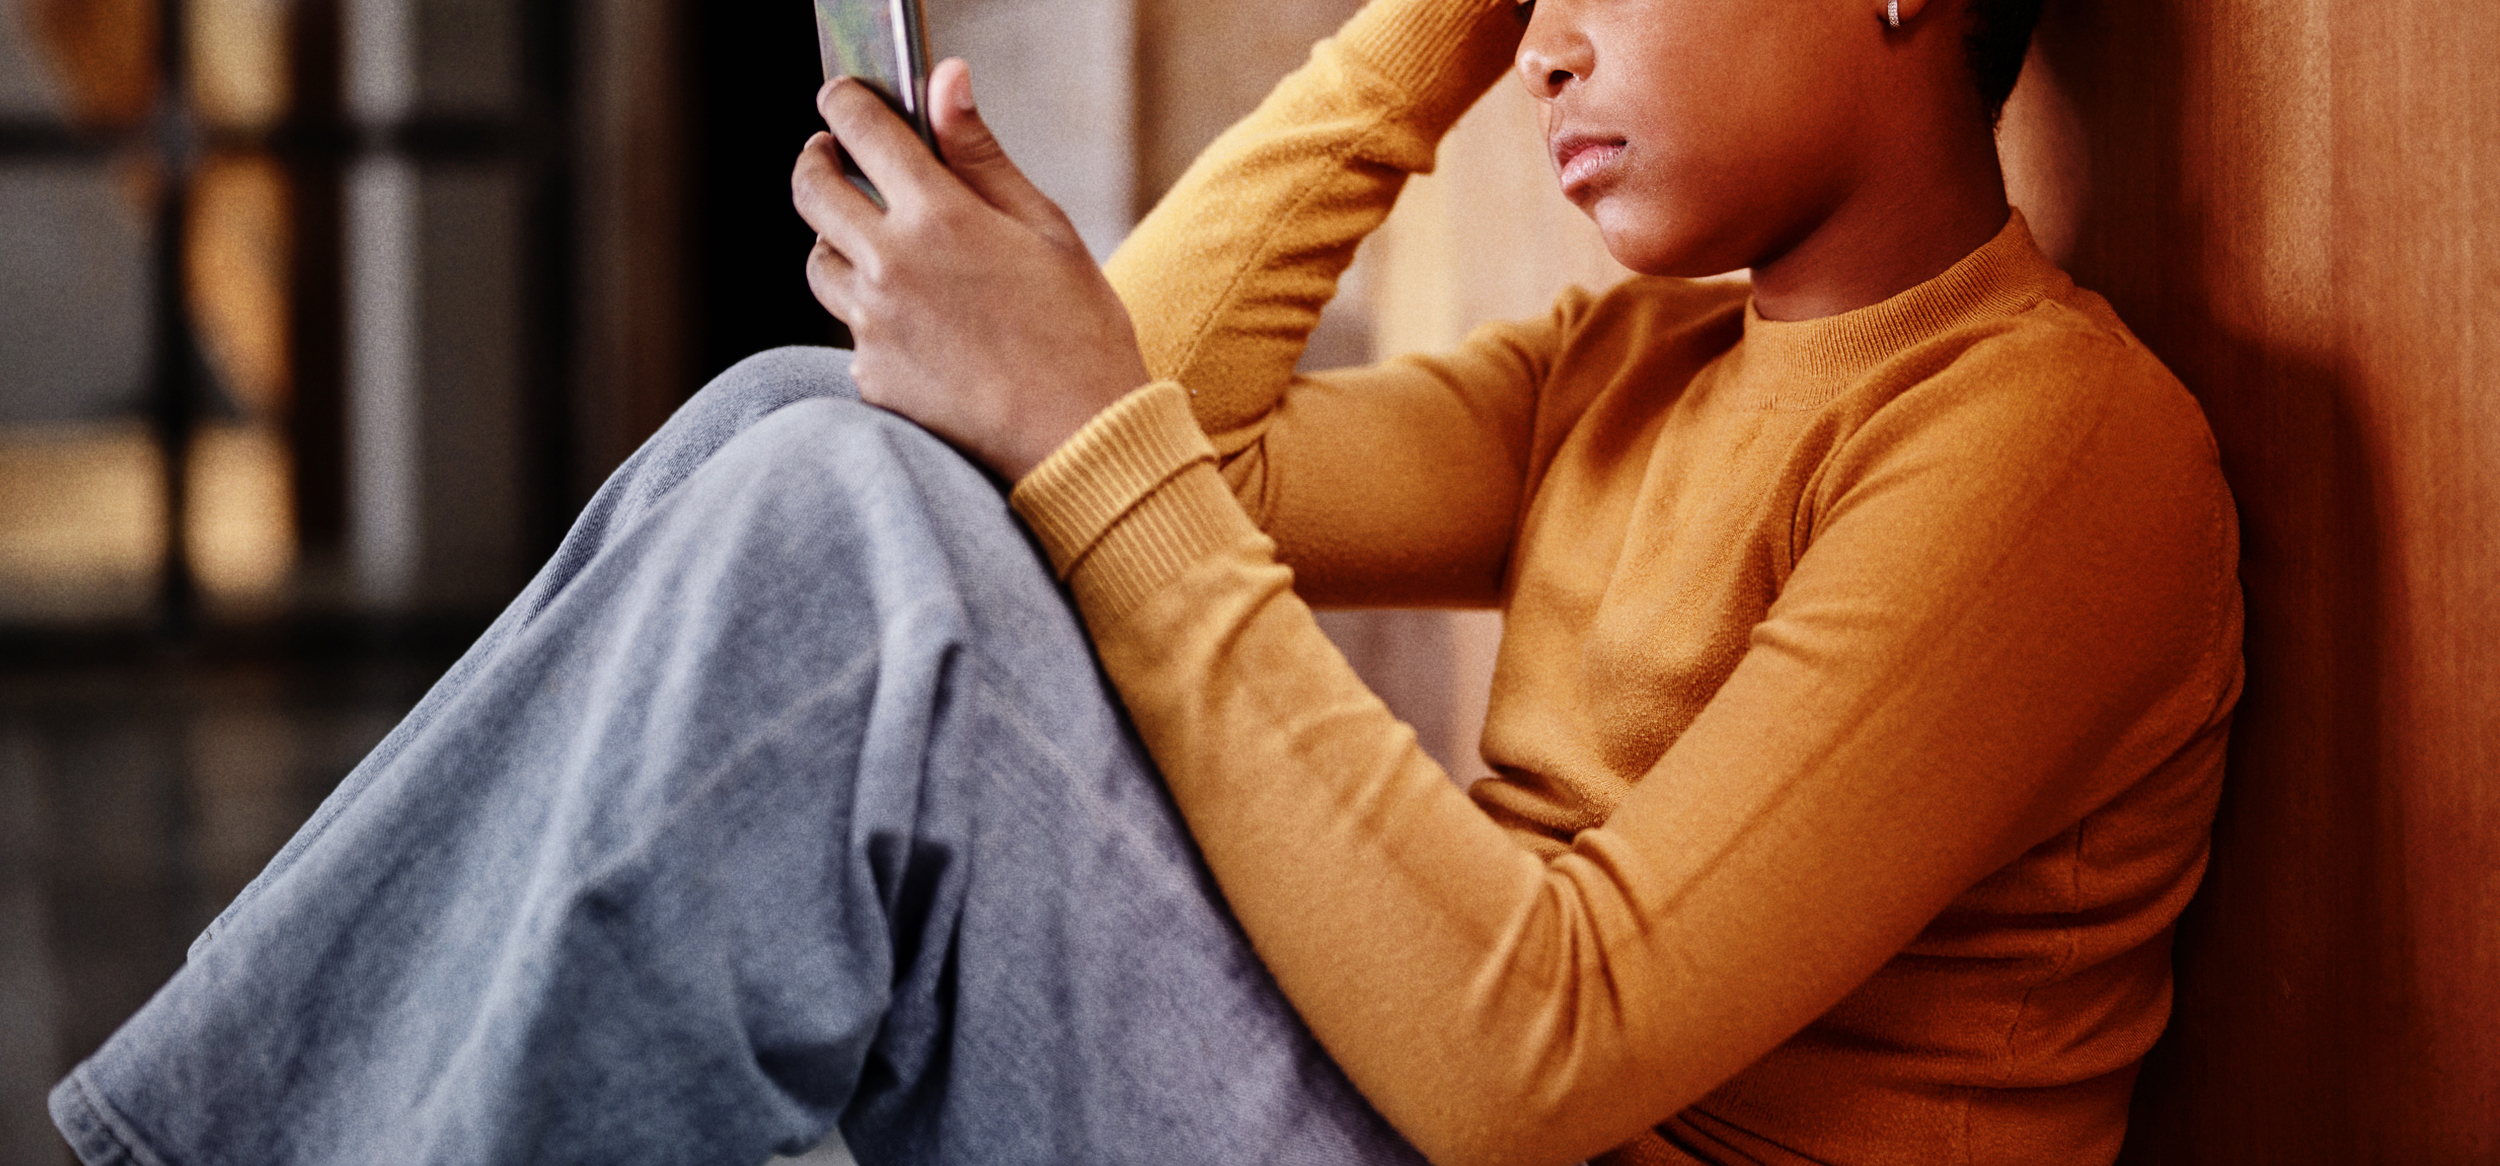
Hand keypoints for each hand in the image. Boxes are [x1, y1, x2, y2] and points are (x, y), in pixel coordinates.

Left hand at [793, 59, 1153, 480]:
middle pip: (812, 190)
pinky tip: (919, 325)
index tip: (843, 98)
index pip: (861, 129)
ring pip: (819, 263)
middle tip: (833, 157)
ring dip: (837, 242)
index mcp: (938, 216)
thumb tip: (946, 79)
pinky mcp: (871, 377)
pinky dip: (870, 316)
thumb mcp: (1044, 228)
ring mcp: (872, 326)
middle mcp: (889, 266)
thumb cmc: (1080, 332)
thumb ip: (982, 154)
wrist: (1080, 442)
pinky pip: (851, 330)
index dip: (844, 102)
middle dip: (817, 161)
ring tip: (878, 246)